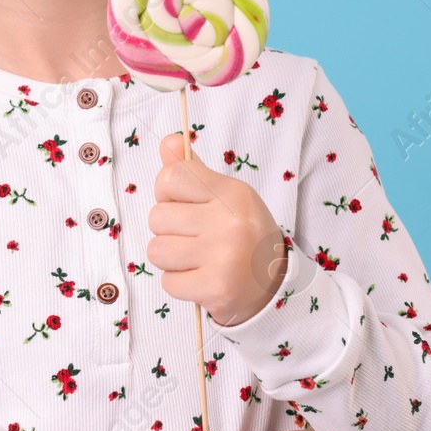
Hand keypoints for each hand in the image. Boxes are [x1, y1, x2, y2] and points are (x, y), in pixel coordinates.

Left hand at [149, 132, 286, 326]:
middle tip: (194, 237)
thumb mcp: (226, 195)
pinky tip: (201, 278)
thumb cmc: (242, 233)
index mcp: (233, 193)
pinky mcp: (217, 289)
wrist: (273, 283)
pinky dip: (180, 283)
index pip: (171, 177)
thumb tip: (168, 141)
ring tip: (196, 258)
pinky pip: (168, 282)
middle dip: (168, 229)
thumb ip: (193, 171)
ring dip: (171, 258)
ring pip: (157, 251)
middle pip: (157, 217)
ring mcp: (224, 258)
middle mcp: (230, 223)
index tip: (183, 204)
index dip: (167, 192)